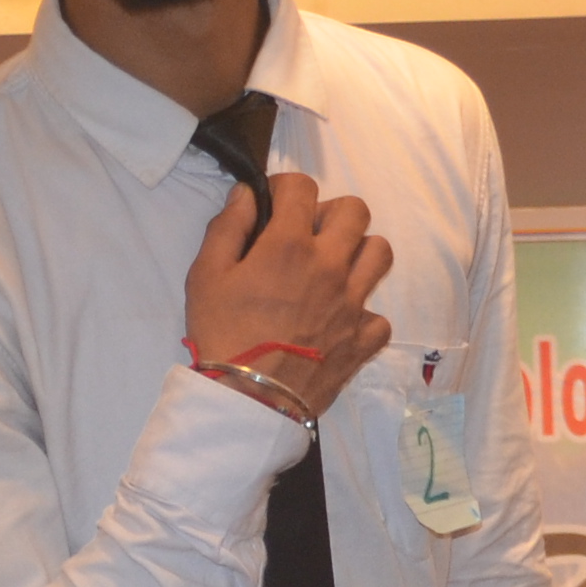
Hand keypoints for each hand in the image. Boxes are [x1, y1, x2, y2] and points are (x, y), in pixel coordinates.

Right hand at [184, 171, 391, 419]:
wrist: (247, 400)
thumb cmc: (221, 334)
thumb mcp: (205, 274)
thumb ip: (227, 226)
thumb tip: (247, 194)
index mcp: (289, 244)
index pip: (304, 186)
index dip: (287, 188)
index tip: (275, 205)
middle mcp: (330, 266)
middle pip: (356, 211)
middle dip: (330, 213)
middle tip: (307, 236)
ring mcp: (353, 303)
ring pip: (380, 253)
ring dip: (358, 253)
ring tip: (332, 271)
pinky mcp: (364, 339)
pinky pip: (379, 315)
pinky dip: (363, 314)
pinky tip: (339, 321)